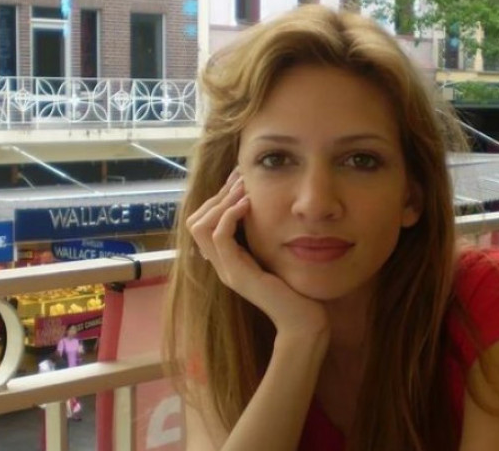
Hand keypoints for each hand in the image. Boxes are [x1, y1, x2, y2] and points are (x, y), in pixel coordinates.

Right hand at [187, 171, 329, 338]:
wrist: (302, 322)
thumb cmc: (296, 289)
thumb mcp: (276, 256)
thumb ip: (266, 238)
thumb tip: (267, 211)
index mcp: (228, 260)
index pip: (203, 223)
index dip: (217, 198)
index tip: (238, 179)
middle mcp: (221, 265)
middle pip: (196, 222)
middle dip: (217, 194)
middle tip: (239, 177)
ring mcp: (226, 271)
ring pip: (201, 227)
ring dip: (221, 201)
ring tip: (242, 187)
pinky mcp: (237, 275)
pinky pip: (220, 237)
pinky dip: (230, 215)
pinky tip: (248, 203)